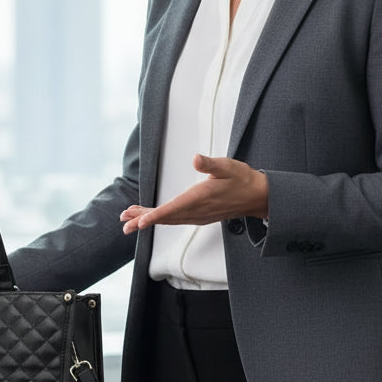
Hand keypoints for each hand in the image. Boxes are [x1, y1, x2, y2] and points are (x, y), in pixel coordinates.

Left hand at [120, 154, 268, 232]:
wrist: (258, 196)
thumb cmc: (243, 179)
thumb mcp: (228, 166)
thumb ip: (211, 164)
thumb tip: (196, 159)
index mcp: (200, 198)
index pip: (172, 209)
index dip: (154, 216)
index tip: (139, 223)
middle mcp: (197, 211)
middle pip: (165, 217)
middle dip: (143, 220)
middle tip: (123, 222)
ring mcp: (198, 216)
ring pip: (169, 219)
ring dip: (149, 219)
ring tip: (129, 220)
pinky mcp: (200, 216)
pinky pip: (176, 219)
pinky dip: (160, 218)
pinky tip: (152, 217)